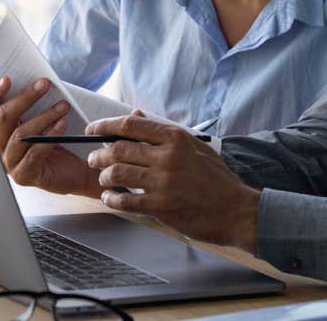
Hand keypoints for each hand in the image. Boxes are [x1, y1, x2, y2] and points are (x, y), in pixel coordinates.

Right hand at [0, 77, 101, 196]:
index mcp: (3, 129)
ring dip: (44, 116)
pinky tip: (63, 125)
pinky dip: (49, 137)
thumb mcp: (49, 118)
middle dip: (25, 98)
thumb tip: (40, 82)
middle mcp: (1, 145)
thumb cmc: (63, 140)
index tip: (7, 79)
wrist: (80, 169)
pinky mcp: (25, 175)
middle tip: (45, 84)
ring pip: (20, 135)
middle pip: (4, 118)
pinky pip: (34, 154)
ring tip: (63, 105)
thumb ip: (39, 104)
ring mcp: (11, 162)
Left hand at [86, 115, 259, 251]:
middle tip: (94, 158)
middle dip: (99, 153)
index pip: (131, 125)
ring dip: (103, 176)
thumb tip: (136, 116)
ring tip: (103, 178)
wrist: (234, 209)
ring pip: (117, 173)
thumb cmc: (215, 178)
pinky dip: (111, 199)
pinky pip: (124, 200)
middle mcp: (167, 156)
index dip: (106, 125)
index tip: (93, 129)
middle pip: (119, 148)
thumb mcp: (195, 147)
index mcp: (176, 138)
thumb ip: (165, 133)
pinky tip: (110, 198)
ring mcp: (163, 181)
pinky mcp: (160, 206)